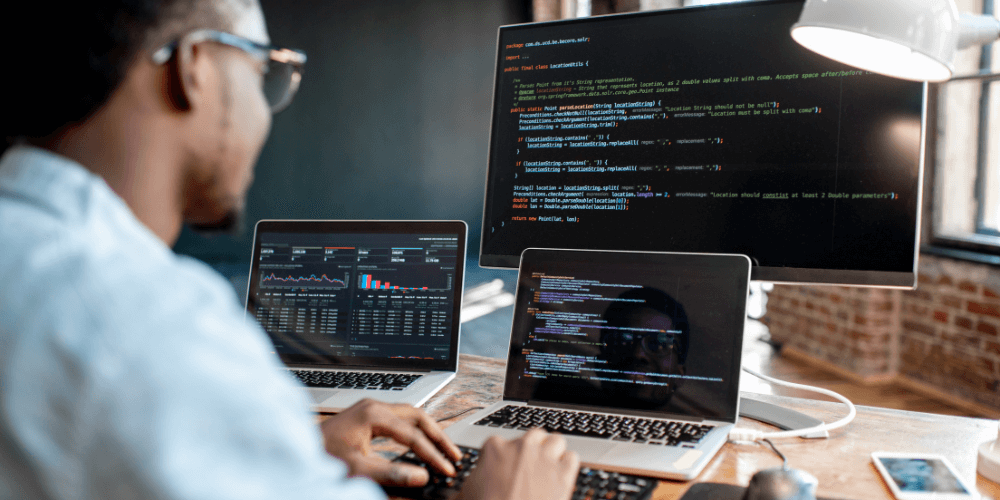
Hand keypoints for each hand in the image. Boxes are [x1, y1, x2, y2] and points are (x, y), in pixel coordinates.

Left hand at [319, 399, 461, 486]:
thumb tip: (421, 476)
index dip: (432, 454)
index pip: (413, 435)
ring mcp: (370, 409)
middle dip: (438, 436)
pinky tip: (420, 443)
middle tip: (454, 455)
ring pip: (410, 415)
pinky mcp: (366, 417)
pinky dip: (414, 431)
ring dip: (428, 432)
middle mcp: (374, 406)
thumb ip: (391, 473)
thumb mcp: (357, 469)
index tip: (446, 469)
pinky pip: (399, 419)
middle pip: (418, 416)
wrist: (296, 449)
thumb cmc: (321, 456)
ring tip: (444, 449)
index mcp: (373, 414)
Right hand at [456, 428, 578, 499]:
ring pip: (557, 441)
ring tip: (550, 467)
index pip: (502, 442)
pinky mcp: (563, 474)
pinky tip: (561, 477)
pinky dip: (568, 466)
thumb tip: (465, 489)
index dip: (506, 457)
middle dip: (534, 449)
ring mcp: (544, 459)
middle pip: (534, 436)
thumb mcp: (466, 494)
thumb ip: (470, 484)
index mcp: (494, 448)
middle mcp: (522, 448)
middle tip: (531, 466)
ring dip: (554, 452)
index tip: (506, 469)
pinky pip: (572, 458)